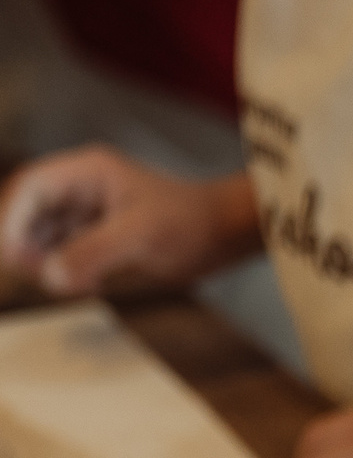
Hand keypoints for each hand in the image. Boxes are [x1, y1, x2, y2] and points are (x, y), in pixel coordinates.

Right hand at [0, 149, 258, 296]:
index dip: (14, 219)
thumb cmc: (190, 224)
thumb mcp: (140, 236)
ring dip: (46, 259)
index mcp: (86, 172)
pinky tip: (88, 285)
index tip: (16, 253)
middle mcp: (81, 188)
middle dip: (27, 243)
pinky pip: (64, 250)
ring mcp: (88, 211)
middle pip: (28, 211)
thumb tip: (52, 276)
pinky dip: (67, 269)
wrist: (226, 234)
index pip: (30, 188)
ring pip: (43, 234)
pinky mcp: (99, 235)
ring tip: (75, 283)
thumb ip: (93, 252)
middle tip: (43, 273)